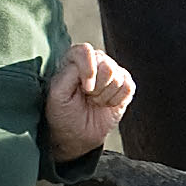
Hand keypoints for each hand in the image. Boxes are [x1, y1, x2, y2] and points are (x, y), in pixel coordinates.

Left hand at [46, 42, 134, 159]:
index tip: (85, 89)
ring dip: (105, 96)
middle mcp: (93, 62)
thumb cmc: (64, 113)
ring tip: (95, 101)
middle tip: (88, 97)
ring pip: (118, 77)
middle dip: (98, 88)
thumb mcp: (57, 94)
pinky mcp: (125, 85)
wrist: (78, 135)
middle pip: (106, 65)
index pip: (85, 51)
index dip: (88, 70)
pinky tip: (107, 104)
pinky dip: (117, 100)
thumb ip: (69, 74)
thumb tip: (91, 68)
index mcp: (73, 60)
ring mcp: (111, 72)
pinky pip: (128, 87)